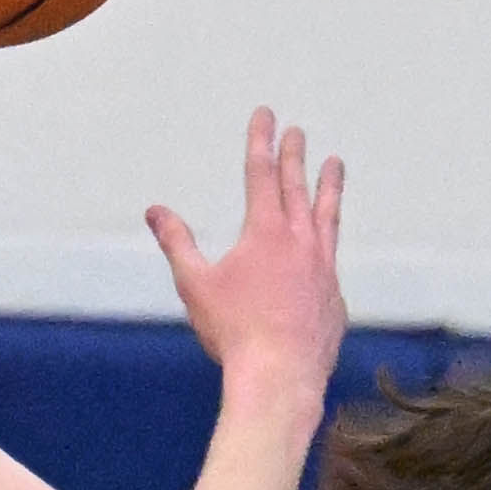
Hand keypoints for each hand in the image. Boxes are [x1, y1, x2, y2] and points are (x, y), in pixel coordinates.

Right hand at [146, 107, 346, 404]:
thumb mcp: (196, 285)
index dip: (261, 141)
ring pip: (328, 215)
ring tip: (335, 164)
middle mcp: (300, 240)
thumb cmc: (234, 332)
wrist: (281, 374)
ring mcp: (323, 267)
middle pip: (297, 186)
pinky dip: (326, 247)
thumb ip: (177, 243)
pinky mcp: (334, 296)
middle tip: (297, 131)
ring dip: (329, 187)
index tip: (266, 115)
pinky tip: (325, 249)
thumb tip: (155, 212)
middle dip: (294, 155)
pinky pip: (330, 262)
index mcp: (265, 232)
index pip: (261, 173)